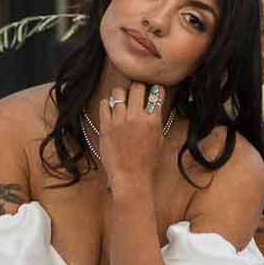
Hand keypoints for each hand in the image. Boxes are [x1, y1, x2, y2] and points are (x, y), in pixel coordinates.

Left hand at [94, 73, 168, 197]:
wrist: (130, 177)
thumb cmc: (146, 162)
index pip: (156, 94)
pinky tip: (110, 108)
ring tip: (122, 100)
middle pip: (137, 87)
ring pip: (119, 92)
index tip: (154, 89)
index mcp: (152, 120)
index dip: (155, 90)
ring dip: (122, 94)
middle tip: (137, 93)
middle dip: (138, 88)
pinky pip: (104, 104)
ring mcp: (119, 121)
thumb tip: (153, 106)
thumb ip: (156, 121)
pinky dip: (108, 104)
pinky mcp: (106, 126)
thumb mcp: (159, 140)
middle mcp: (136, 117)